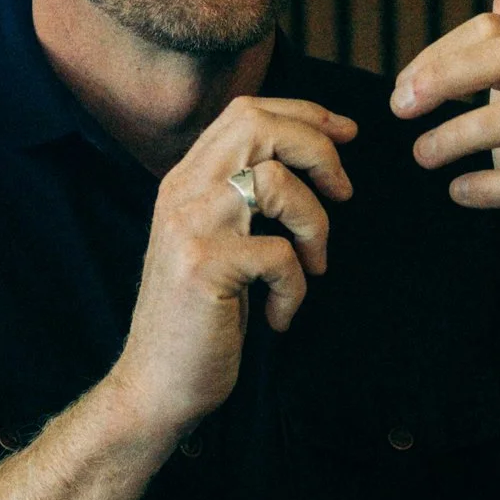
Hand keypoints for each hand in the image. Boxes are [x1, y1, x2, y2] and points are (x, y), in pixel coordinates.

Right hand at [109, 97, 357, 440]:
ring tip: (313, 266)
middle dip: (317, 149)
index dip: (304, 114)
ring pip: (277, 181)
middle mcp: (182, 193)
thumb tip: (303, 162)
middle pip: (259, 125)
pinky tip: (280, 316)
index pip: (246, 113)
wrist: (154, 386)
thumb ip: (238, 199)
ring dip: (316, 225)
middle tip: (343, 192)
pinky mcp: (205, 267)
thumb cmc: (196, 320)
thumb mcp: (212, 243)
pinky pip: (281, 255)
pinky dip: (296, 290)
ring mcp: (190, 227)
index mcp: (185, 181)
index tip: (345, 135)